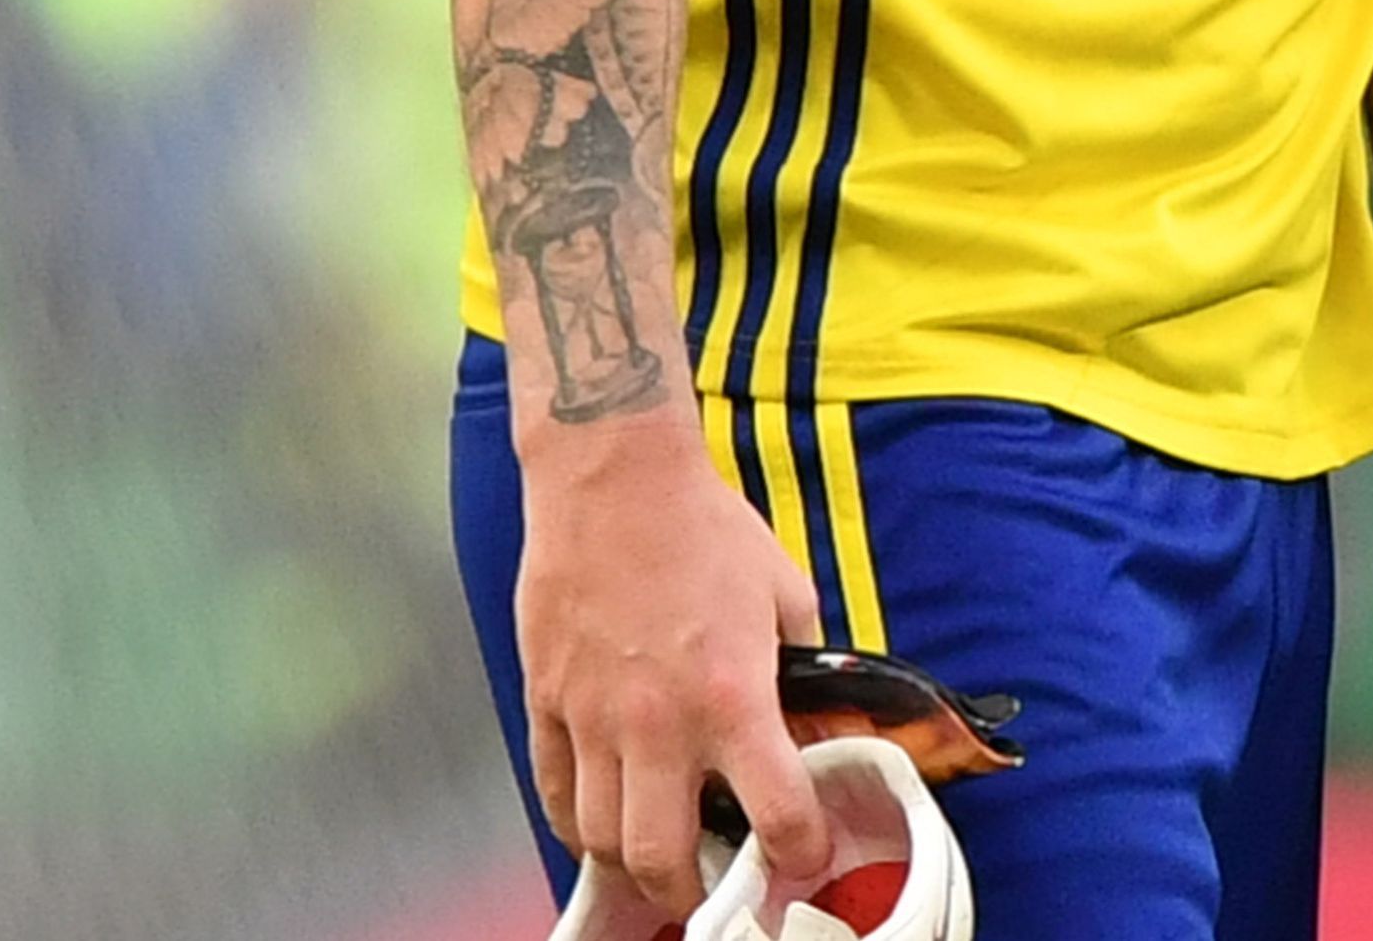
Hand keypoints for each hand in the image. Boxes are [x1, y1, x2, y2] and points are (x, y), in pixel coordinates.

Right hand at [514, 416, 832, 920]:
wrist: (614, 481)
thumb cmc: (707, 531)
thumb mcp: (788, 598)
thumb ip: (808, 677)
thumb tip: (826, 735)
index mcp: (733, 698)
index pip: (776, 812)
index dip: (800, 852)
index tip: (805, 859)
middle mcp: (658, 724)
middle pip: (662, 857)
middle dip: (694, 891)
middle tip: (715, 884)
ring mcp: (592, 719)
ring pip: (600, 840)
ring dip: (634, 864)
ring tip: (662, 857)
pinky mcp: (545, 704)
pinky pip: (554, 794)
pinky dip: (577, 825)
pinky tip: (603, 824)